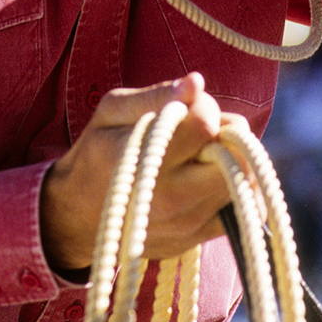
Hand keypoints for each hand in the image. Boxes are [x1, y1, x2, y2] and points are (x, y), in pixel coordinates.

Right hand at [40, 72, 239, 271]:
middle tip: (202, 131)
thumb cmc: (96, 153)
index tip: (187, 107)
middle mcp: (170, 197)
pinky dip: (237, 187)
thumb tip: (196, 83)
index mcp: (146, 160)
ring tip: (204, 154)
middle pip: (234, 155)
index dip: (203, 106)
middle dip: (225, 134)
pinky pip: (244, 208)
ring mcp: (186, 223)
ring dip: (233, 160)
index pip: (205, 124)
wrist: (76, 216)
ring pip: (244, 181)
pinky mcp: (196, 239)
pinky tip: (210, 177)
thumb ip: (155, 96)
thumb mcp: (111, 112)